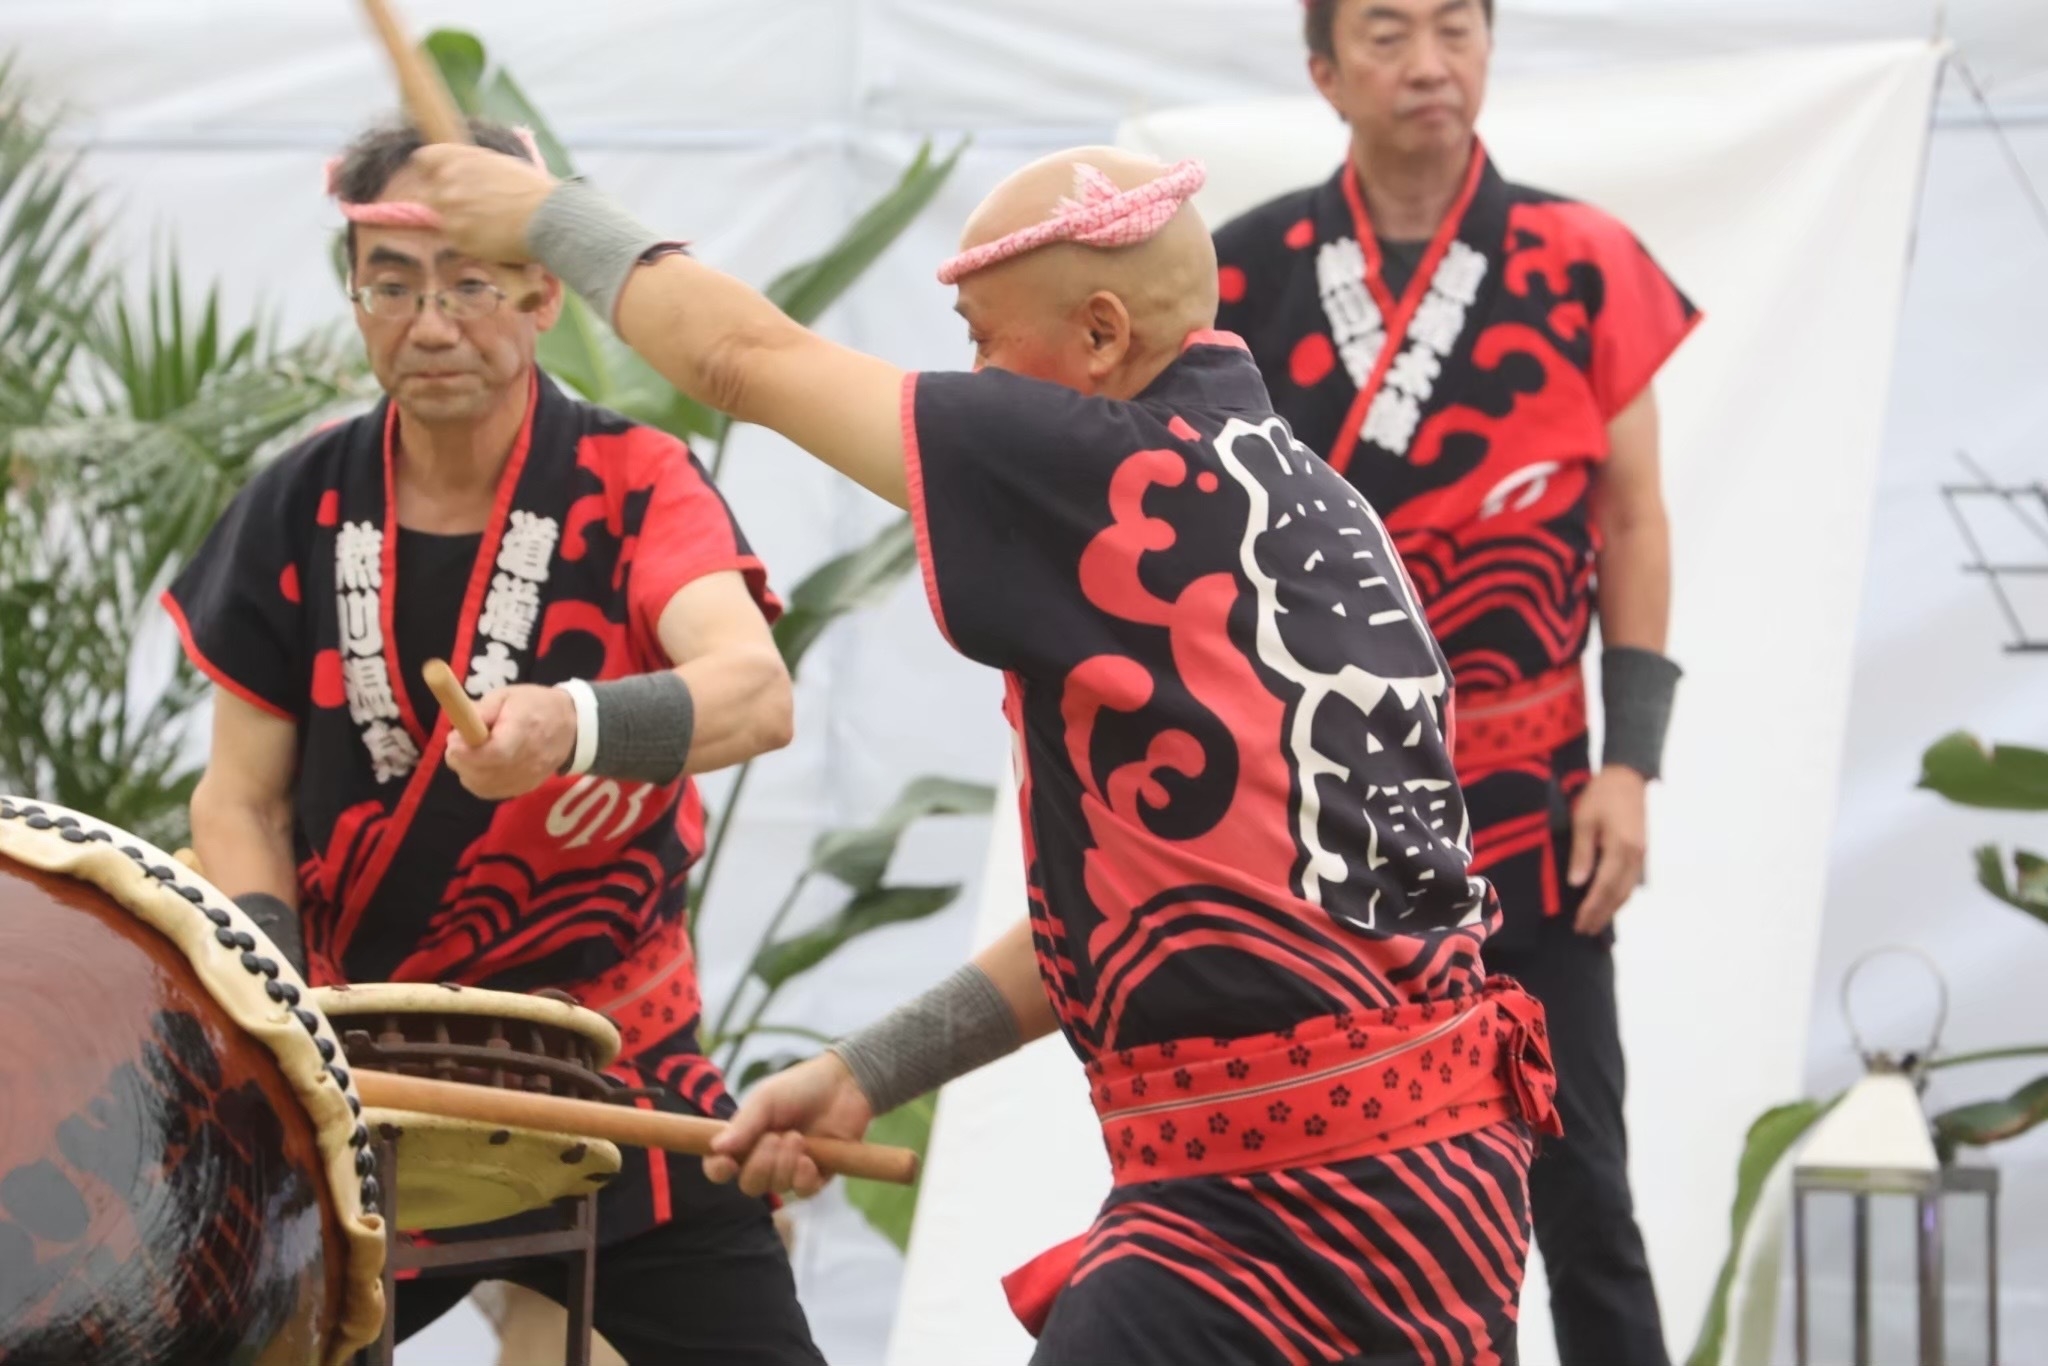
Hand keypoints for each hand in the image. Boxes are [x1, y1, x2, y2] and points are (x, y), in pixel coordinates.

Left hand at [408, 143, 558, 264]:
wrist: (548, 218)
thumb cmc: (533, 191)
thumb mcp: (501, 164)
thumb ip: (473, 167)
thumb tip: (459, 173)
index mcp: (459, 157)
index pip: (425, 159)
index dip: (430, 170)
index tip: (438, 180)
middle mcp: (449, 180)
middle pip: (430, 193)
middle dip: (447, 202)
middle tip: (474, 211)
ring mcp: (450, 209)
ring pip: (442, 218)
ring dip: (459, 223)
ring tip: (489, 226)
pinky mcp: (458, 236)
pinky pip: (455, 240)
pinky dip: (470, 241)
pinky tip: (493, 238)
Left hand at [444, 685, 574, 799]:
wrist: (571, 727)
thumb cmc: (534, 705)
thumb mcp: (507, 696)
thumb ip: (482, 710)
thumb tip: (458, 725)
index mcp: (524, 731)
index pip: (496, 752)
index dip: (468, 751)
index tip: (453, 739)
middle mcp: (528, 761)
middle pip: (485, 773)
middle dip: (460, 759)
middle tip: (456, 741)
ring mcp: (526, 779)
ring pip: (482, 785)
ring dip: (466, 770)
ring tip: (470, 751)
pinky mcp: (523, 789)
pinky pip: (490, 791)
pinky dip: (476, 780)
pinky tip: (478, 764)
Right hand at [705, 1052, 875, 1198]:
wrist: (844, 1084)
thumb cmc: (800, 1087)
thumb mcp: (766, 1099)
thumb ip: (744, 1124)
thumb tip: (716, 1148)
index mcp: (746, 1140)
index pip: (720, 1166)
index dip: (718, 1169)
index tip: (727, 1161)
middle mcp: (765, 1159)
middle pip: (749, 1185)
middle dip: (760, 1165)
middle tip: (776, 1137)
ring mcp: (791, 1169)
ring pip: (776, 1188)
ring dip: (785, 1165)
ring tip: (798, 1138)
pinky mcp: (817, 1175)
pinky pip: (803, 1192)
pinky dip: (803, 1178)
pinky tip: (809, 1160)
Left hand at [1567, 766, 1648, 936]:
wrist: (1627, 776)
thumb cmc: (1601, 795)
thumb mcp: (1584, 819)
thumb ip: (1582, 852)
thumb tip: (1577, 883)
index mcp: (1621, 848)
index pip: (1604, 887)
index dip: (1591, 908)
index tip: (1579, 924)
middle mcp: (1635, 856)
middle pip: (1619, 894)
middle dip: (1602, 915)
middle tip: (1584, 930)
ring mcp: (1641, 855)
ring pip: (1628, 890)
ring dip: (1612, 909)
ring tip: (1595, 922)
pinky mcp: (1642, 852)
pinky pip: (1631, 881)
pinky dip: (1620, 896)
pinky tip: (1609, 902)